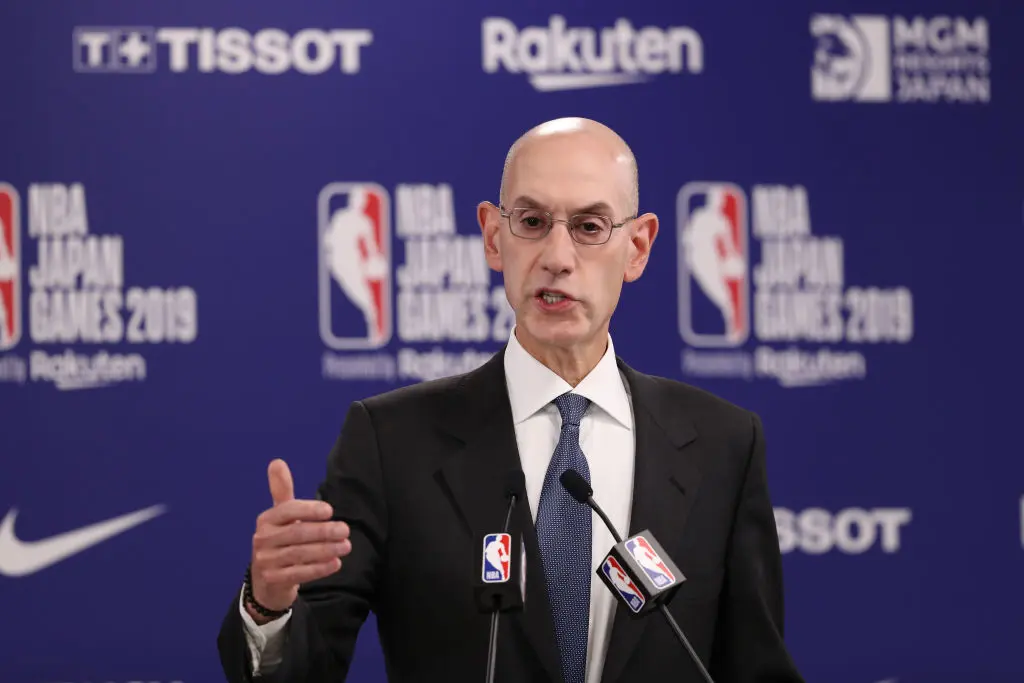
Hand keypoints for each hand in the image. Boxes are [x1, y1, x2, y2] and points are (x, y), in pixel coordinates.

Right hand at [248, 459, 351, 620]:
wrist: (266, 581)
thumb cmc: (279, 541)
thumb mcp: (279, 516)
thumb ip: (281, 491)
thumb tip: (277, 461)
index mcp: (266, 520)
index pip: (287, 511)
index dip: (308, 510)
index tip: (330, 511)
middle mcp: (263, 539)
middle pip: (297, 533)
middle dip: (323, 531)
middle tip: (345, 530)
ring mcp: (267, 561)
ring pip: (300, 554)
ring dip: (326, 550)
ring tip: (346, 546)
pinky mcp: (274, 580)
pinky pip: (299, 573)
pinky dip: (319, 568)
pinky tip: (335, 563)